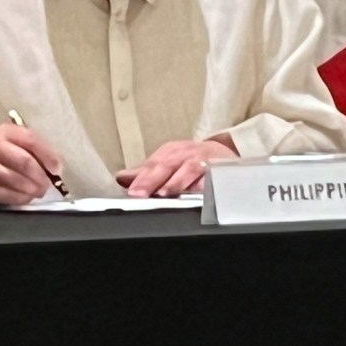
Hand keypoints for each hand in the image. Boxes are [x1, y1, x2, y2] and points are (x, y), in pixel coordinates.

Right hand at [0, 122, 62, 205]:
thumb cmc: (5, 151)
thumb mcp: (19, 141)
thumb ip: (37, 149)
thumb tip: (56, 166)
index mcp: (7, 132)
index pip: (30, 140)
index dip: (47, 155)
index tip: (57, 168)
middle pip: (24, 162)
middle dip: (40, 176)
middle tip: (47, 184)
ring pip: (15, 180)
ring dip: (32, 189)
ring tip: (39, 191)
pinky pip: (6, 195)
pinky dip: (21, 198)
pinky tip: (27, 196)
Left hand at [116, 137, 235, 196]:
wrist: (224, 154)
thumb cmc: (192, 159)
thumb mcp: (168, 162)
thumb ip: (146, 172)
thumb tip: (121, 177)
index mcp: (169, 152)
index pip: (151, 165)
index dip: (140, 178)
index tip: (130, 190)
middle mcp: (184, 154)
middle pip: (166, 165)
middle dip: (152, 179)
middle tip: (138, 193)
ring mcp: (202, 160)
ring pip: (188, 169)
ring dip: (176, 181)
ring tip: (164, 193)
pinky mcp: (219, 168)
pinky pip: (212, 176)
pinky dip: (204, 184)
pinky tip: (197, 193)